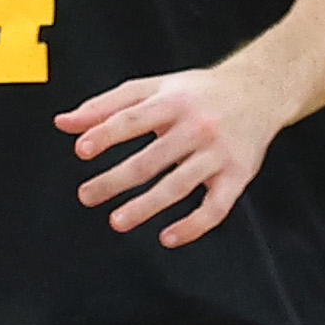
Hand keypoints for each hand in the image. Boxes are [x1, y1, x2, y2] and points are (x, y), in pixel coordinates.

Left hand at [59, 60, 284, 245]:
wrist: (260, 90)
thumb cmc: (199, 92)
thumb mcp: (154, 88)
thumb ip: (107, 105)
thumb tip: (64, 123)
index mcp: (173, 101)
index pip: (133, 119)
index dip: (106, 134)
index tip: (82, 150)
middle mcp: (196, 126)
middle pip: (151, 158)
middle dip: (115, 180)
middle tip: (87, 196)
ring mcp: (218, 153)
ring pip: (178, 186)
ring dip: (145, 207)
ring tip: (117, 220)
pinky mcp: (238, 175)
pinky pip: (215, 208)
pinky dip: (192, 226)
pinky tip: (168, 236)